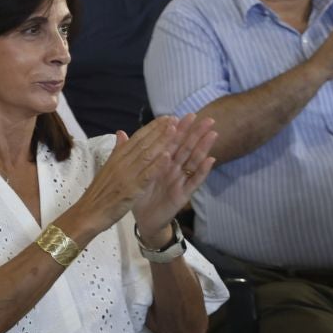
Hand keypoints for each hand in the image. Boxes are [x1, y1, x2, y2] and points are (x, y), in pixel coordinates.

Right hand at [61, 117, 172, 243]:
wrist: (87, 213)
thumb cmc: (98, 193)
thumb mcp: (107, 168)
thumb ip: (117, 150)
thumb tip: (121, 132)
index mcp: (117, 157)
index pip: (137, 138)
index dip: (152, 127)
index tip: (166, 118)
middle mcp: (121, 163)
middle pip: (143, 143)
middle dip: (160, 130)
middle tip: (175, 118)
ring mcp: (126, 175)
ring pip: (146, 155)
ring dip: (161, 142)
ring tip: (175, 130)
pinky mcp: (130, 189)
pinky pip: (145, 175)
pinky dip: (156, 165)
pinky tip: (167, 156)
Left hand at [132, 112, 215, 232]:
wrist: (144, 218)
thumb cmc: (141, 193)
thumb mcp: (134, 171)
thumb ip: (129, 152)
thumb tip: (120, 132)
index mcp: (162, 162)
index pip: (172, 142)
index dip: (179, 129)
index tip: (186, 114)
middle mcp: (174, 169)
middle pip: (186, 148)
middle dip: (196, 134)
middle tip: (207, 118)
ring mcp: (180, 180)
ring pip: (193, 161)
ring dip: (203, 147)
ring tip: (212, 134)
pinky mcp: (183, 194)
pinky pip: (194, 181)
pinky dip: (202, 171)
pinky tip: (210, 160)